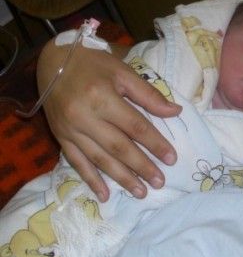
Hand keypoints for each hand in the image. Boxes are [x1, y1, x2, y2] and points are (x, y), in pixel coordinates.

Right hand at [37, 40, 180, 201]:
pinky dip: (91, 180)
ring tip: (141, 192)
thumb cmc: (94, 63)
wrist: (53, 61)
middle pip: (118, 147)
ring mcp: (70, 130)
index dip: (155, 144)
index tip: (172, 158)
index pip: (135, 127)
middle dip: (141, 167)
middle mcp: (84, 117)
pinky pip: (77, 162)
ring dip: (121, 178)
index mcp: (102, 98)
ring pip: (99, 159)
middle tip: (160, 182)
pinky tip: (105, 195)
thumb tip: (176, 112)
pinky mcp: (61, 137)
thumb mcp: (123, 72)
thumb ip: (149, 95)